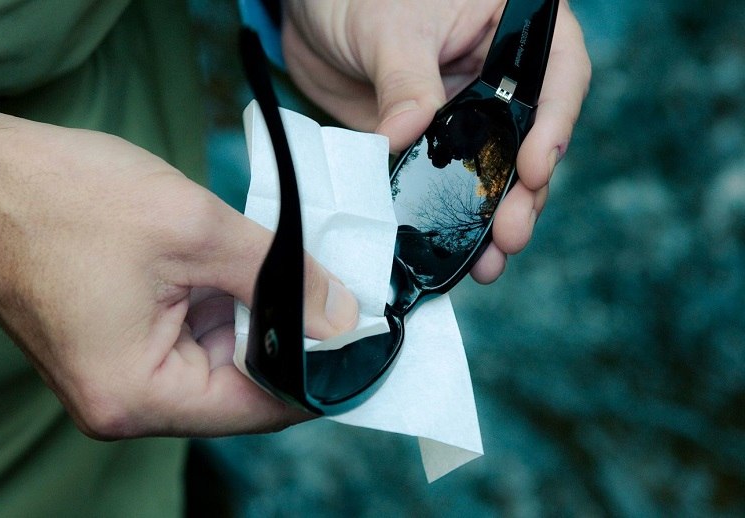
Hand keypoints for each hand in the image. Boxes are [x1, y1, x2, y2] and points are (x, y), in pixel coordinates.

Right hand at [0, 111, 357, 437]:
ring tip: (258, 260)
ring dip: (247, 313)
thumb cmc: (64, 198)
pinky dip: (216, 303)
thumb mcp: (194, 229)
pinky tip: (225, 262)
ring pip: (216, 357)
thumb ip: (278, 274)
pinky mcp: (115, 344)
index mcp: (136, 393)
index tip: (359, 344)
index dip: (317, 377)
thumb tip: (338, 318)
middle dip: (284, 335)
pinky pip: (186, 337)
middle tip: (323, 286)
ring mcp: (116, 374)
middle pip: (238, 386)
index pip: (257, 408)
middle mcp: (122, 400)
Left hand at [282, 0, 590, 282]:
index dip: (553, 126)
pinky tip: (453, 246)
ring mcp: (470, 114)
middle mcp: (501, 76)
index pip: (558, 75)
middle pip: (532, 139)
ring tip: (488, 258)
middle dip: (523, 191)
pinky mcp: (435, 144)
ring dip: (493, 216)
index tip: (534, 170)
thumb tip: (408, 136)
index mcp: (513, 27)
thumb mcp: (392, 26)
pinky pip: (450, 183)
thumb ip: (407, 82)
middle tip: (511, 232)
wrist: (315, 13)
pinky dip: (451, 215)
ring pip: (496, 170)